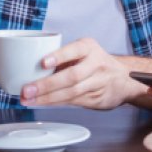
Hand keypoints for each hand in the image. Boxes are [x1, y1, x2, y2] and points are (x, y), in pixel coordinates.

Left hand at [20, 38, 140, 108]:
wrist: (124, 79)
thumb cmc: (96, 62)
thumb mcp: (84, 51)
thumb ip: (63, 57)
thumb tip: (30, 66)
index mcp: (90, 48)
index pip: (74, 50)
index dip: (59, 57)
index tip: (43, 62)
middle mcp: (96, 64)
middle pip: (72, 76)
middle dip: (47, 85)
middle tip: (27, 89)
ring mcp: (98, 83)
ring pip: (71, 93)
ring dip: (48, 98)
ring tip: (29, 99)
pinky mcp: (97, 99)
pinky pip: (73, 102)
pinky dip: (55, 103)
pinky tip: (42, 103)